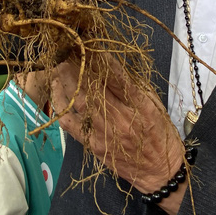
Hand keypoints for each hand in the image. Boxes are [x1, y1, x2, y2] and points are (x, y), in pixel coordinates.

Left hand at [51, 54, 186, 214]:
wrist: (160, 171)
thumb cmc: (160, 133)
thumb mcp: (154, 104)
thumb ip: (133, 85)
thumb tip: (110, 64)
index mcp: (140, 104)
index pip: (116, 75)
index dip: (100, 58)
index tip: (88, 43)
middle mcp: (120, 118)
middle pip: (92, 86)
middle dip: (77, 65)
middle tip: (67, 49)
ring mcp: (104, 132)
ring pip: (77, 101)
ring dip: (65, 80)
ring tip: (58, 64)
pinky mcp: (92, 144)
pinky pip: (69, 123)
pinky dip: (60, 104)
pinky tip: (56, 89)